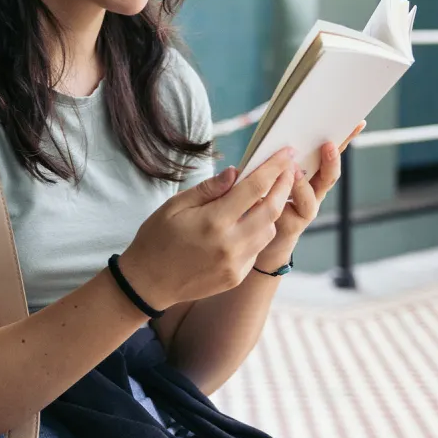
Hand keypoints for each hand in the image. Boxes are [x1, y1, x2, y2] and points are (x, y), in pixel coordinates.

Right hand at [119, 148, 296, 309]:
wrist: (147, 284)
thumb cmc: (157, 239)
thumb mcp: (175, 205)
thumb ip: (209, 189)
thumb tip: (236, 172)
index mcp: (213, 221)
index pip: (254, 188)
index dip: (274, 168)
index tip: (286, 154)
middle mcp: (230, 244)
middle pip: (272, 210)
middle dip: (284, 187)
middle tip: (289, 170)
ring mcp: (235, 264)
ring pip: (269, 232)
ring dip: (272, 211)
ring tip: (266, 196)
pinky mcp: (235, 276)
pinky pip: (257, 250)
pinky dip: (258, 232)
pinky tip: (247, 223)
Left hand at [252, 123, 365, 272]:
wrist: (263, 239)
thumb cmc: (267, 198)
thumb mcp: (276, 173)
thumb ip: (280, 158)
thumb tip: (282, 134)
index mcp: (314, 174)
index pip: (332, 153)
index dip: (345, 139)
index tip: (357, 122)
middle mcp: (315, 192)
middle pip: (329, 175)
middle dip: (331, 160)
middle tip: (328, 145)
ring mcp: (307, 210)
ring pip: (310, 196)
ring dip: (301, 182)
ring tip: (293, 170)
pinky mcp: (293, 225)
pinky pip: (289, 212)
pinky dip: (282, 201)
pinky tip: (274, 189)